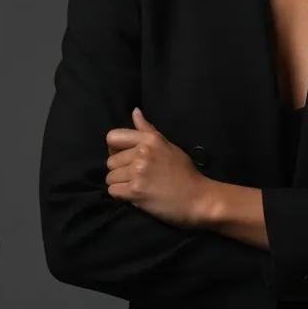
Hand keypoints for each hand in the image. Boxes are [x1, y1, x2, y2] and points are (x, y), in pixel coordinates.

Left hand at [105, 108, 212, 229]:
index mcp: (150, 139)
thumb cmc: (184, 171)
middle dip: (119, 170)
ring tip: (137, 186)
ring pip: (110, 178)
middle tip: (136, 176)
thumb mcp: (168, 145)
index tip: (124, 157)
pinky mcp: (135, 191)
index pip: (113, 137)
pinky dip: (121, 196)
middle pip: (111, 161)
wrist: (197, 197)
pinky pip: (113, 191)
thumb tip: (135, 111)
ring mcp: (138, 172)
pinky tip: (135, 195)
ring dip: (120, 184)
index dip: (114, 149)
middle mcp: (142, 152)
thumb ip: (148, 130)